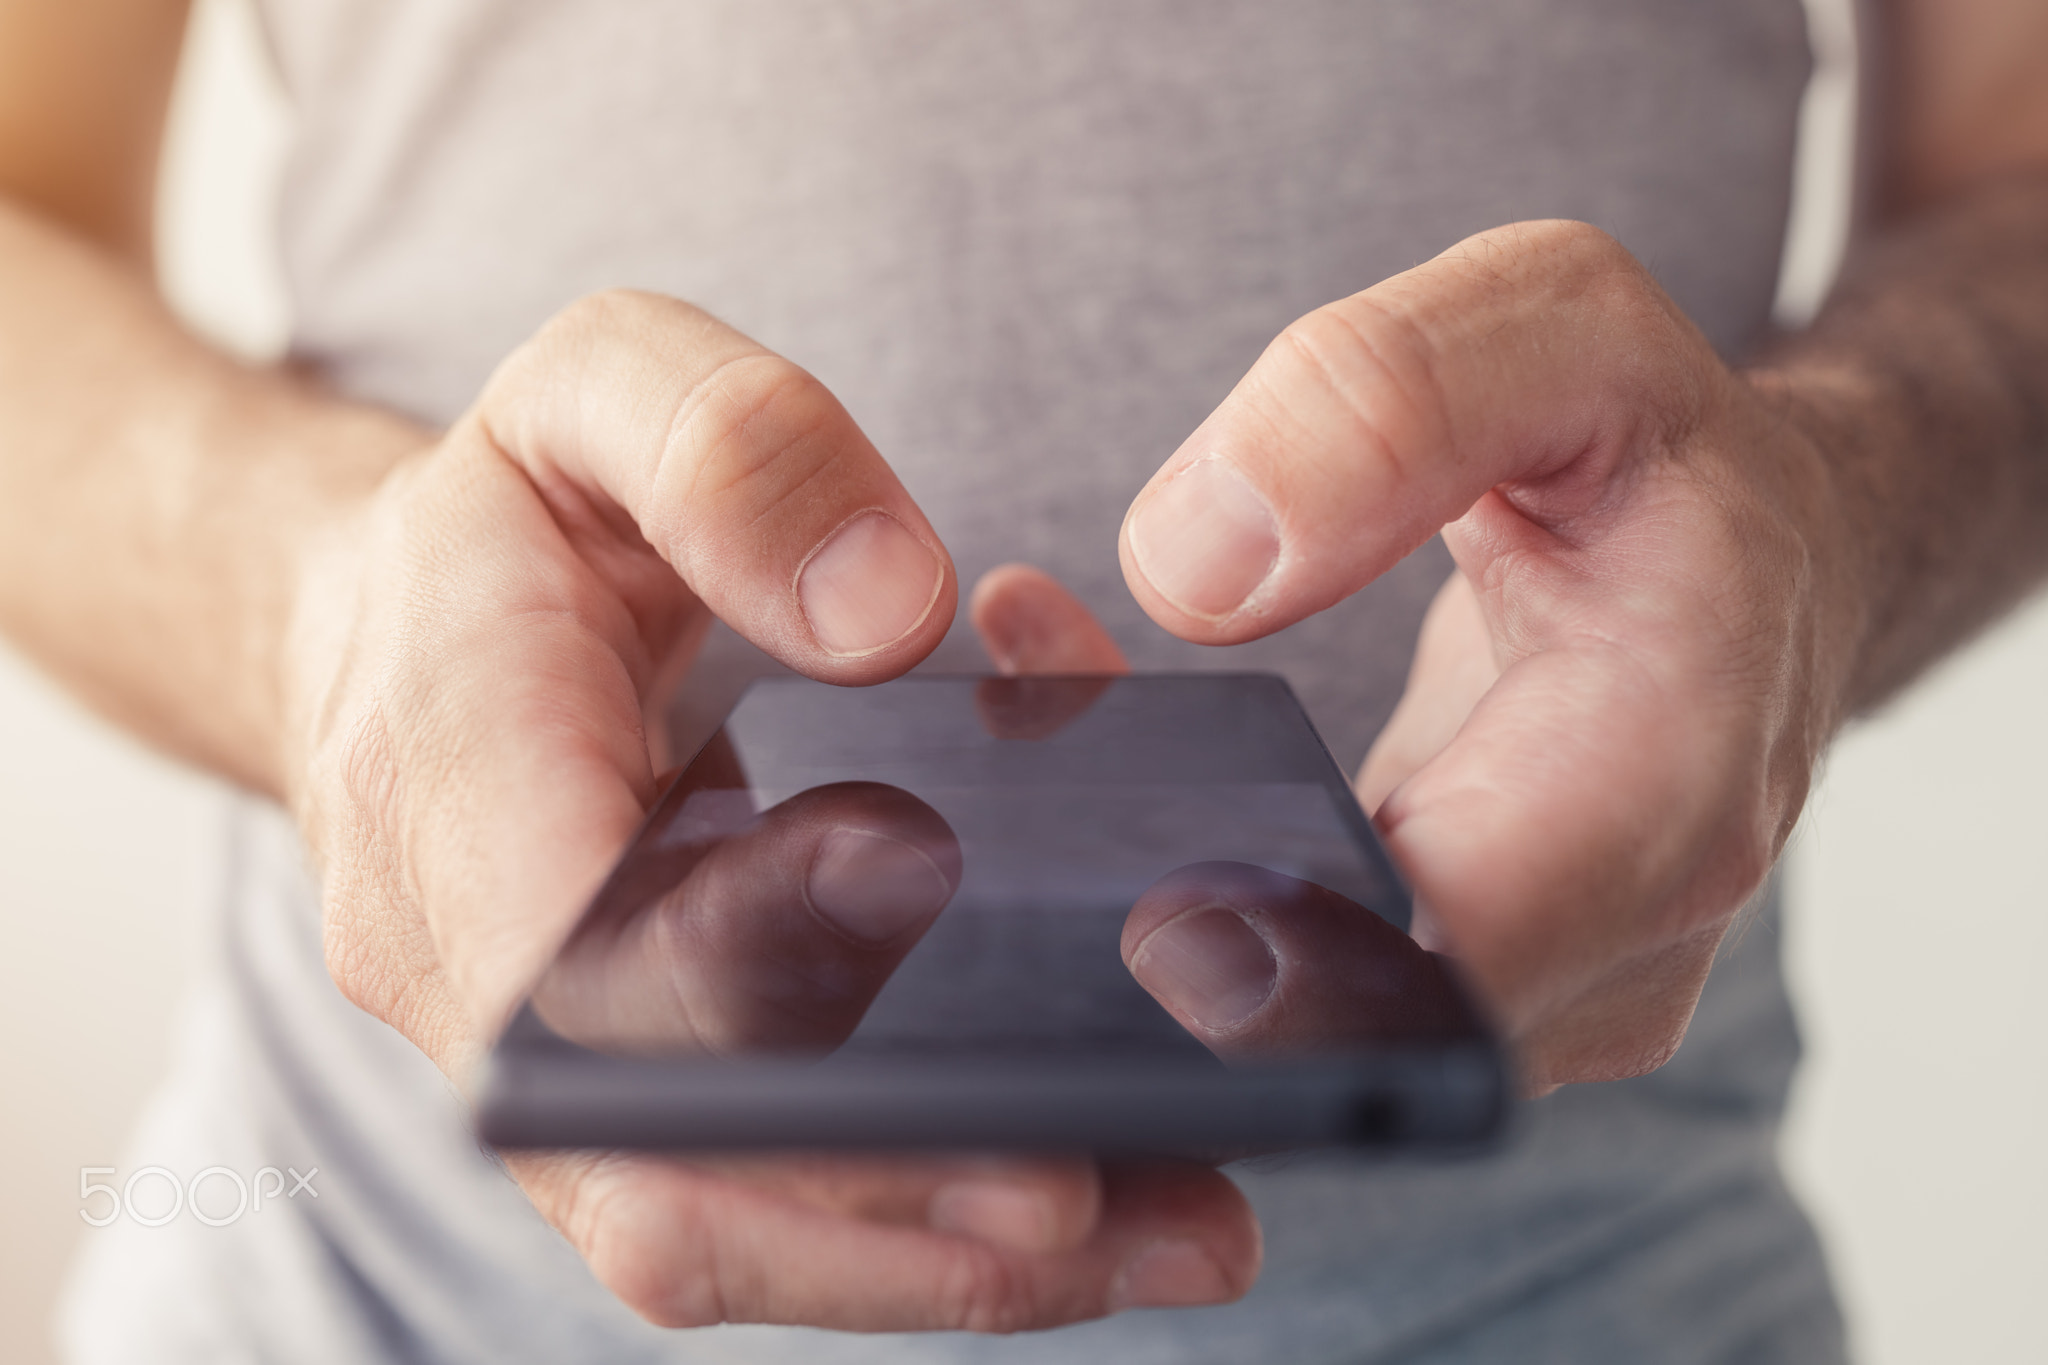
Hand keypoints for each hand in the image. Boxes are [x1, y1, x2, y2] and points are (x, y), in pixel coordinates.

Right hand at [280, 294, 1256, 1329]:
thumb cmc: (503, 519)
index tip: (992, 1072)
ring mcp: (560, 1063)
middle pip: (672, 1189)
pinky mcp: (643, 1083)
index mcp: (449, 803)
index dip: (779, 1056)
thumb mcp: (591, 393)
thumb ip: (730, 454)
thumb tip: (893, 613)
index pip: (600, 992)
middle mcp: (482, 985)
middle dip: (912, 1228)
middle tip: (1146, 1198)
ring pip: (729, 1234)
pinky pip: (763, 1197)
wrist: (405, 628)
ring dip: (951, 1259)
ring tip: (1180, 1229)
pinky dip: (924, 1219)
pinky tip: (1103, 1200)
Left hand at [1115, 221, 1857, 1091]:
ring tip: (1044, 716)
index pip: (1459, 954)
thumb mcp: (1552, 327)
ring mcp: (1552, 992)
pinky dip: (1189, 888)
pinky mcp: (1480, 995)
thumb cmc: (1657, 442)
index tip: (1124, 886)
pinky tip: (1103, 752)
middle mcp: (1626, 933)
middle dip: (1162, 937)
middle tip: (1012, 785)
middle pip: (1349, 1034)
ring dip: (1153, 897)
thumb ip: (1383, 405)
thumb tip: (1191, 573)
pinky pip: (1309, 990)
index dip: (1274, 956)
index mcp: (1673, 766)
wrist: (1755, 559)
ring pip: (1307, 1032)